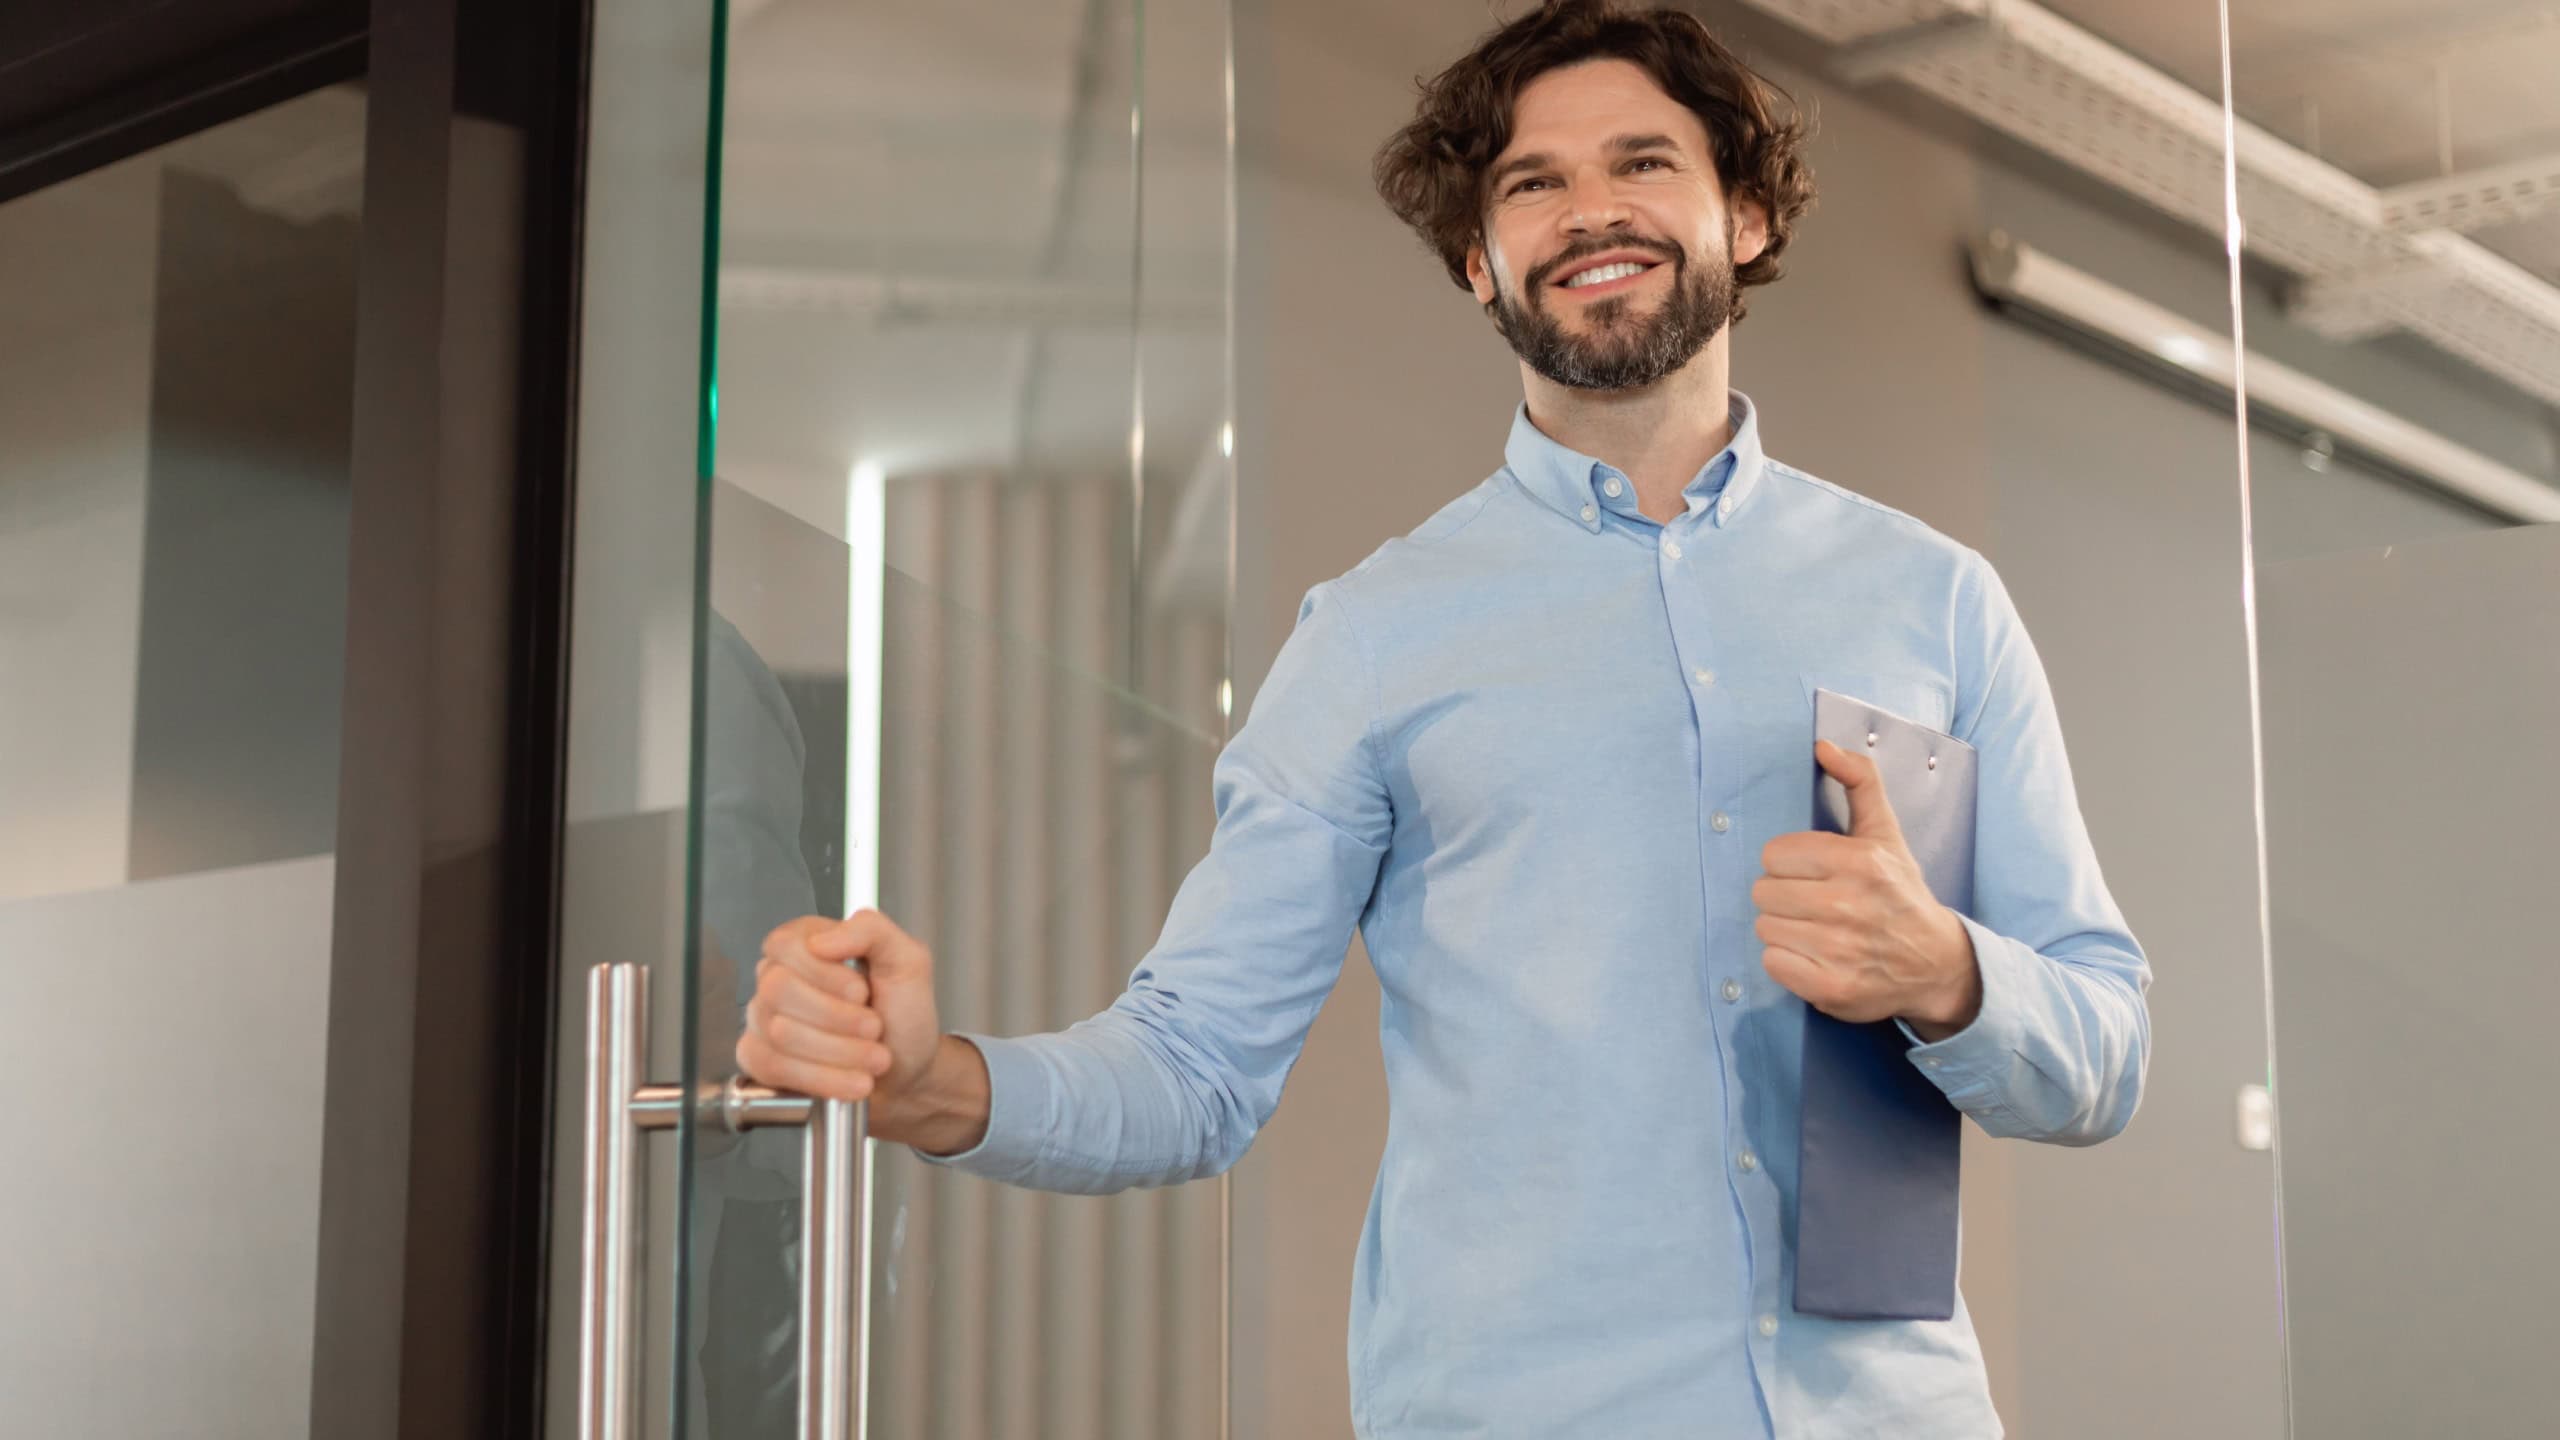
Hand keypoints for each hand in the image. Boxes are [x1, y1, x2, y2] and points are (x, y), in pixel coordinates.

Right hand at [736, 909, 942, 1103]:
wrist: (908, 1072)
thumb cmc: (903, 1016)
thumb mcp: (908, 961)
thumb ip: (872, 930)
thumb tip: (822, 939)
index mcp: (808, 943)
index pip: (787, 945)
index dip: (825, 973)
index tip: (861, 992)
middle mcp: (779, 976)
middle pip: (778, 989)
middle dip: (838, 1018)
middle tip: (873, 1028)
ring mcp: (764, 1019)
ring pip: (781, 1033)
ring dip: (841, 1052)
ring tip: (874, 1057)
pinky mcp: (761, 1059)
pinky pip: (774, 1067)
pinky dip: (825, 1078)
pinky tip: (853, 1080)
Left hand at [1751, 738, 1980, 1035]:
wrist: (1936, 963)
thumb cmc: (1901, 893)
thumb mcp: (1885, 832)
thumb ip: (1858, 781)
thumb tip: (1823, 745)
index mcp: (1858, 861)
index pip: (1773, 854)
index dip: (1788, 864)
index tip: (1814, 874)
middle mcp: (1848, 904)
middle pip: (1763, 892)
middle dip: (1784, 896)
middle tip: (1814, 904)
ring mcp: (1839, 950)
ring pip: (1765, 927)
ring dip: (1785, 929)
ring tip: (1817, 930)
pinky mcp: (1830, 987)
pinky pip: (1773, 963)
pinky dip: (1788, 962)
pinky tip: (1815, 957)